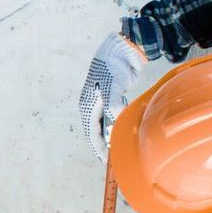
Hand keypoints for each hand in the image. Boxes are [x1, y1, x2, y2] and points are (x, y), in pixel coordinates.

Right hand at [77, 32, 146, 158]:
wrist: (119, 51)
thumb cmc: (112, 68)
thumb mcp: (111, 89)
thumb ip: (113, 107)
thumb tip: (116, 123)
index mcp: (87, 107)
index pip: (92, 134)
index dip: (99, 148)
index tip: (106, 161)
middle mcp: (92, 106)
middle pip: (97, 132)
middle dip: (105, 145)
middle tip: (114, 157)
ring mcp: (101, 102)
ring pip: (105, 125)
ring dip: (112, 135)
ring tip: (119, 145)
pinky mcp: (110, 98)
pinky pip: (112, 117)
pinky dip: (117, 124)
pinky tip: (124, 126)